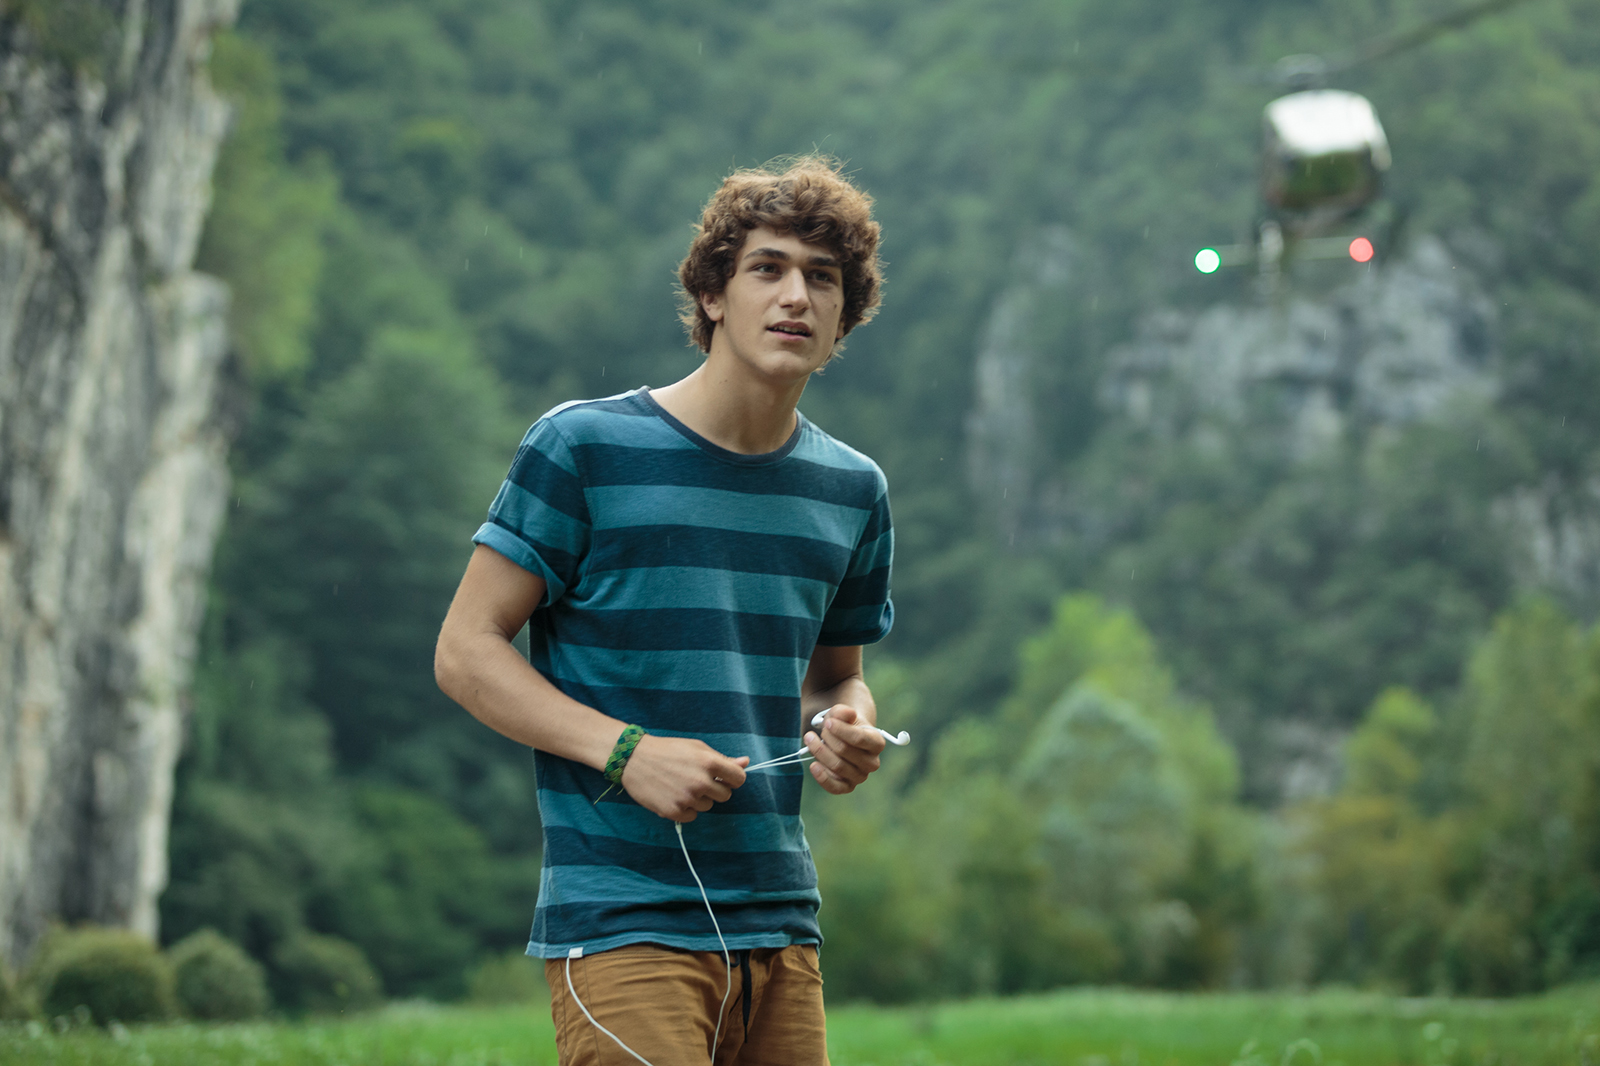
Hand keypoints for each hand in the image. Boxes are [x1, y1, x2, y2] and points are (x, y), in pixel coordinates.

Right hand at [620, 734, 748, 821]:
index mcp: (709, 762)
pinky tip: (673, 795)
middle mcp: (700, 782)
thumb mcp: (696, 748)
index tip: (724, 778)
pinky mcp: (673, 812)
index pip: (738, 779)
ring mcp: (687, 798)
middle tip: (697, 780)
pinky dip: (685, 809)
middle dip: (715, 789)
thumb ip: (722, 759)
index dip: (733, 779)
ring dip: (698, 799)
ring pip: (707, 806)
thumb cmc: (668, 750)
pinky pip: (692, 816)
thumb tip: (745, 763)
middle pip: (725, 796)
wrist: (633, 758)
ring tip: (681, 785)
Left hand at [804, 704, 884, 793]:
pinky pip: (835, 787)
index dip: (841, 730)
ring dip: (820, 751)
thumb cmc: (844, 725)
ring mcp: (860, 776)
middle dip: (828, 737)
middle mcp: (872, 763)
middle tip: (822, 730)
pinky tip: (814, 765)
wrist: (841, 739)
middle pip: (844, 750)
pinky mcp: (847, 787)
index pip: (860, 738)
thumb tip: (847, 713)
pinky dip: (822, 777)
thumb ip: (843, 712)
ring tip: (810, 739)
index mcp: (877, 743)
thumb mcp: (842, 714)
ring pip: (837, 766)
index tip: (828, 722)